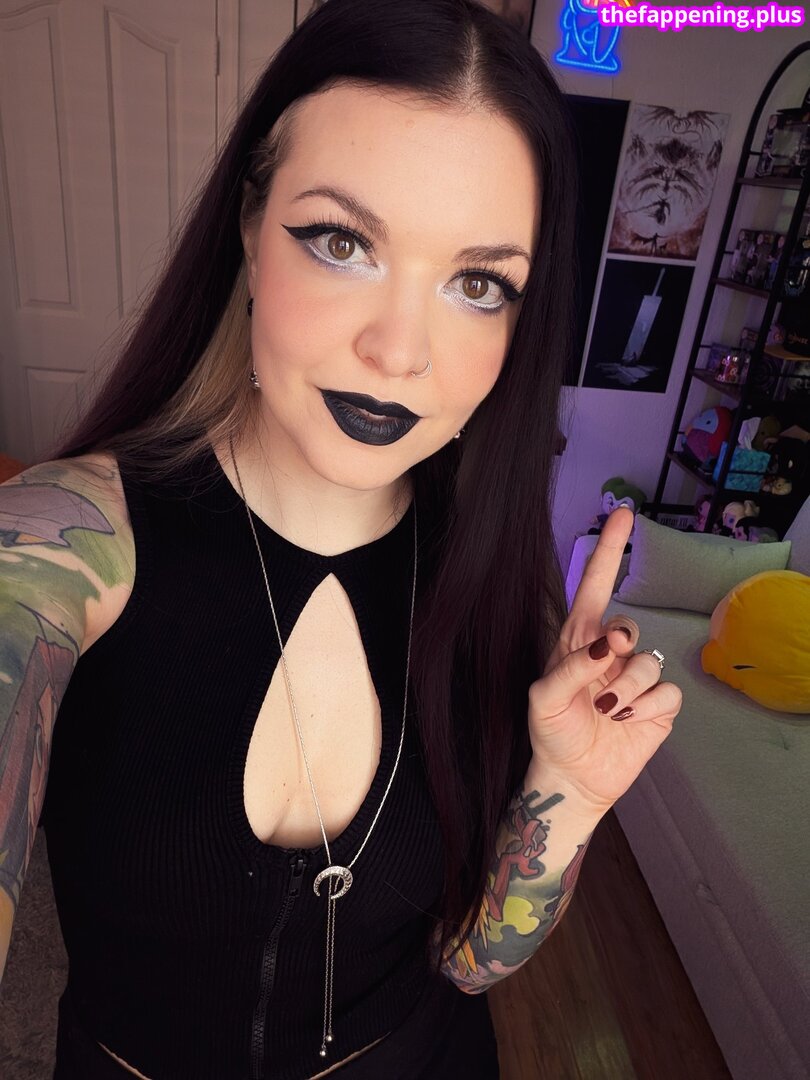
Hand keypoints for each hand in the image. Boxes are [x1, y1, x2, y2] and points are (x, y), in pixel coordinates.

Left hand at [526, 507, 682, 815]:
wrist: (575, 778)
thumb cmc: (552, 732)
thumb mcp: (543, 699)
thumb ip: (570, 667)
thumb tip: (609, 644)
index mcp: (578, 640)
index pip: (594, 586)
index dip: (609, 550)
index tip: (623, 515)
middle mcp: (610, 652)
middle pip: (629, 625)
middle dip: (619, 646)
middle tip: (601, 673)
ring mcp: (636, 676)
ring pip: (649, 661)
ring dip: (627, 689)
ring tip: (606, 711)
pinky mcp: (659, 704)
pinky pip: (667, 691)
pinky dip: (646, 709)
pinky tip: (627, 721)